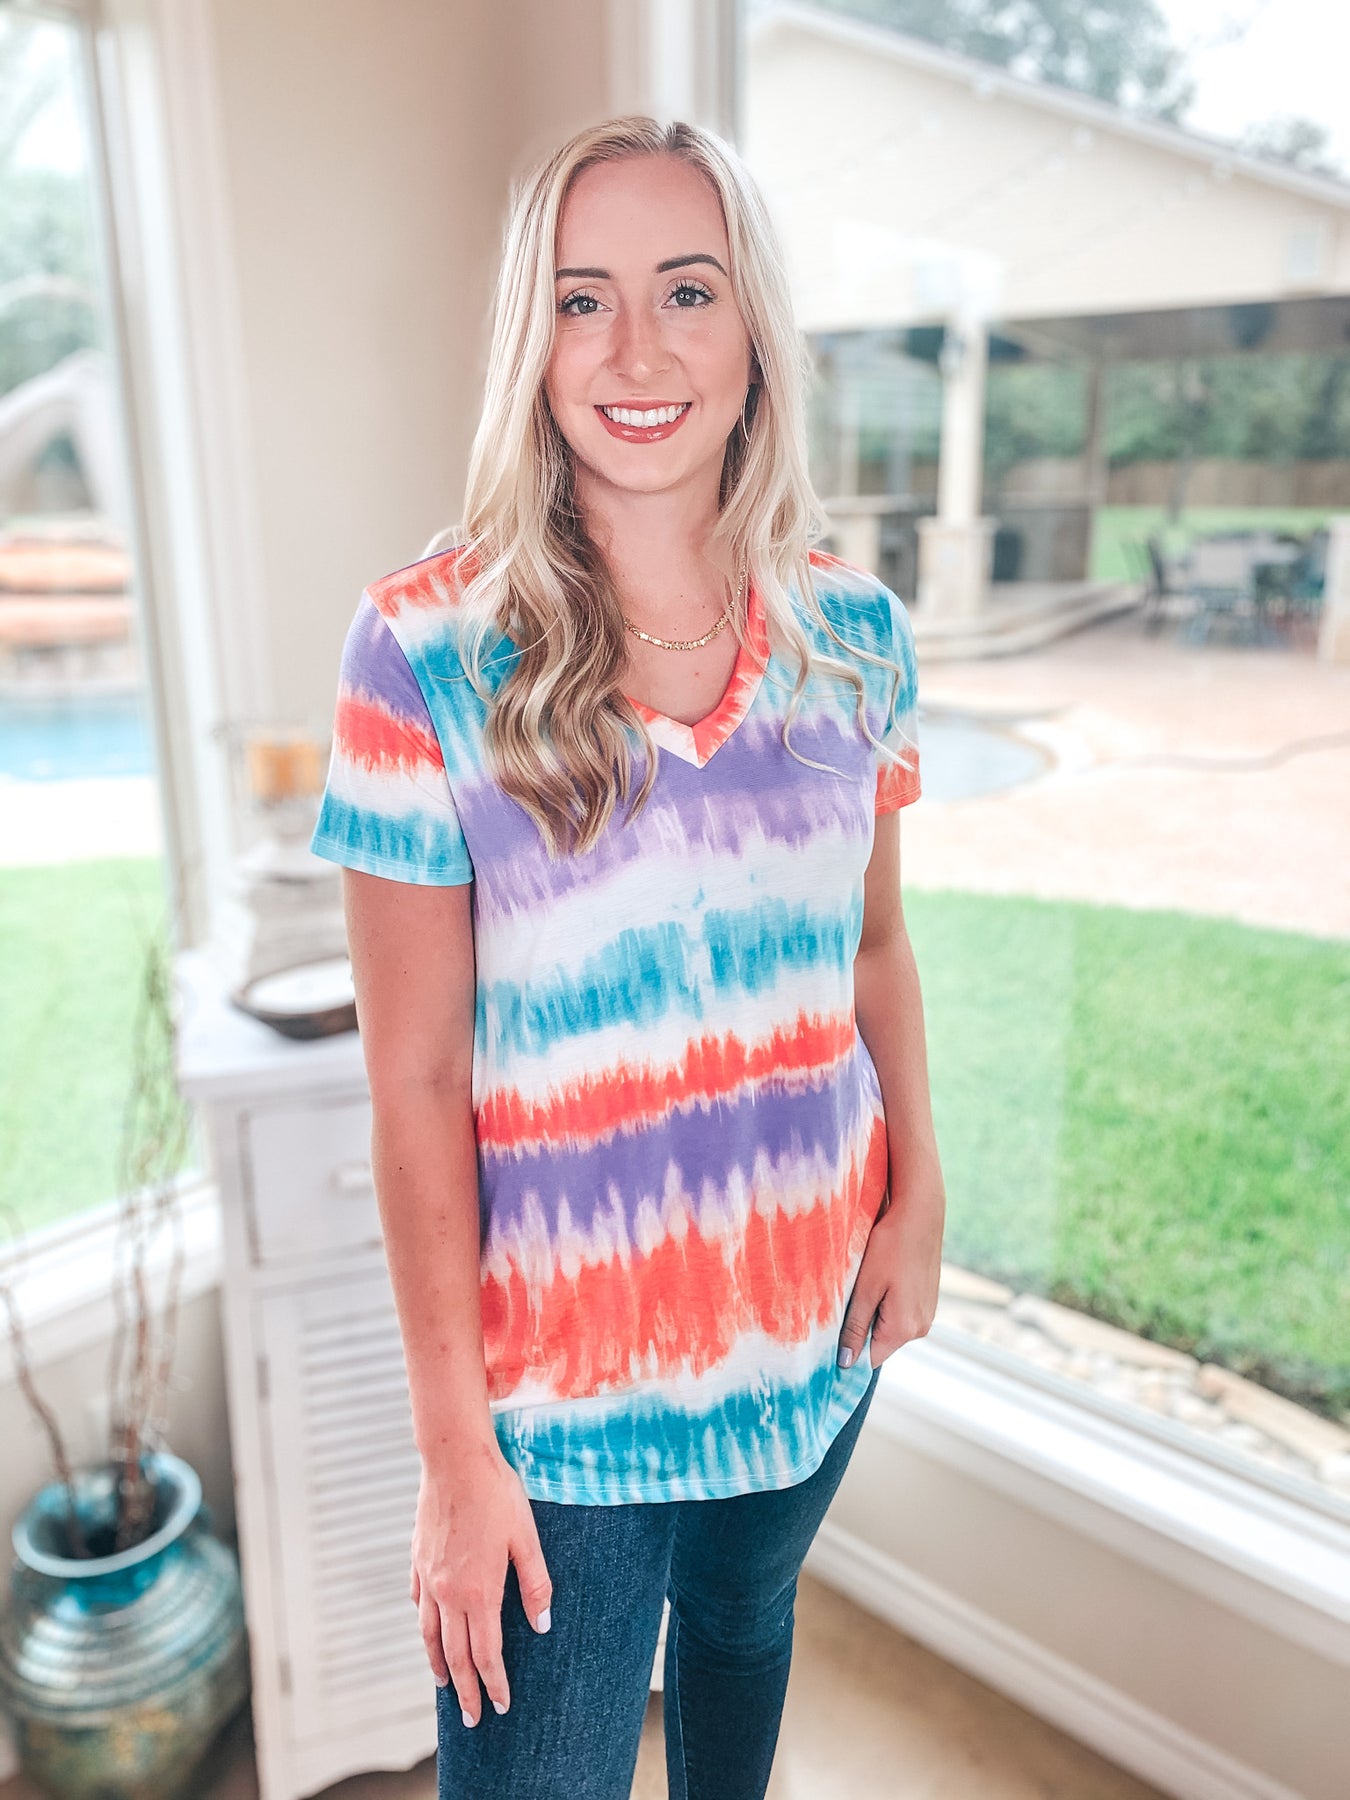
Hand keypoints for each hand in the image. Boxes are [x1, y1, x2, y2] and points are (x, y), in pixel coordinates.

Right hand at [410, 1440, 552, 1725]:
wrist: (454, 1459)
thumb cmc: (496, 1494)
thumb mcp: (527, 1538)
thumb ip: (535, 1585)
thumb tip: (542, 1626)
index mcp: (479, 1592)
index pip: (486, 1654)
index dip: (494, 1683)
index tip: (500, 1707)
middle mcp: (448, 1593)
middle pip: (455, 1655)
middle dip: (465, 1690)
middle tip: (471, 1719)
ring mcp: (428, 1578)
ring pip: (429, 1635)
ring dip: (439, 1665)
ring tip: (446, 1687)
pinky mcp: (417, 1560)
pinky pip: (418, 1603)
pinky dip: (424, 1624)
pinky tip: (429, 1629)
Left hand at [837, 1173, 944, 1370]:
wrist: (920, 1214)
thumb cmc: (890, 1246)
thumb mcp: (865, 1287)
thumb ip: (855, 1327)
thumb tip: (845, 1363)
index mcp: (904, 1329)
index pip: (870, 1360)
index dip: (848, 1354)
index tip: (828, 1343)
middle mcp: (920, 1328)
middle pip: (879, 1345)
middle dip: (858, 1331)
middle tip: (843, 1303)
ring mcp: (927, 1315)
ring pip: (888, 1329)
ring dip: (871, 1315)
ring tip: (862, 1287)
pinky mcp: (927, 1302)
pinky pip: (900, 1315)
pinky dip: (885, 1305)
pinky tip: (879, 1281)